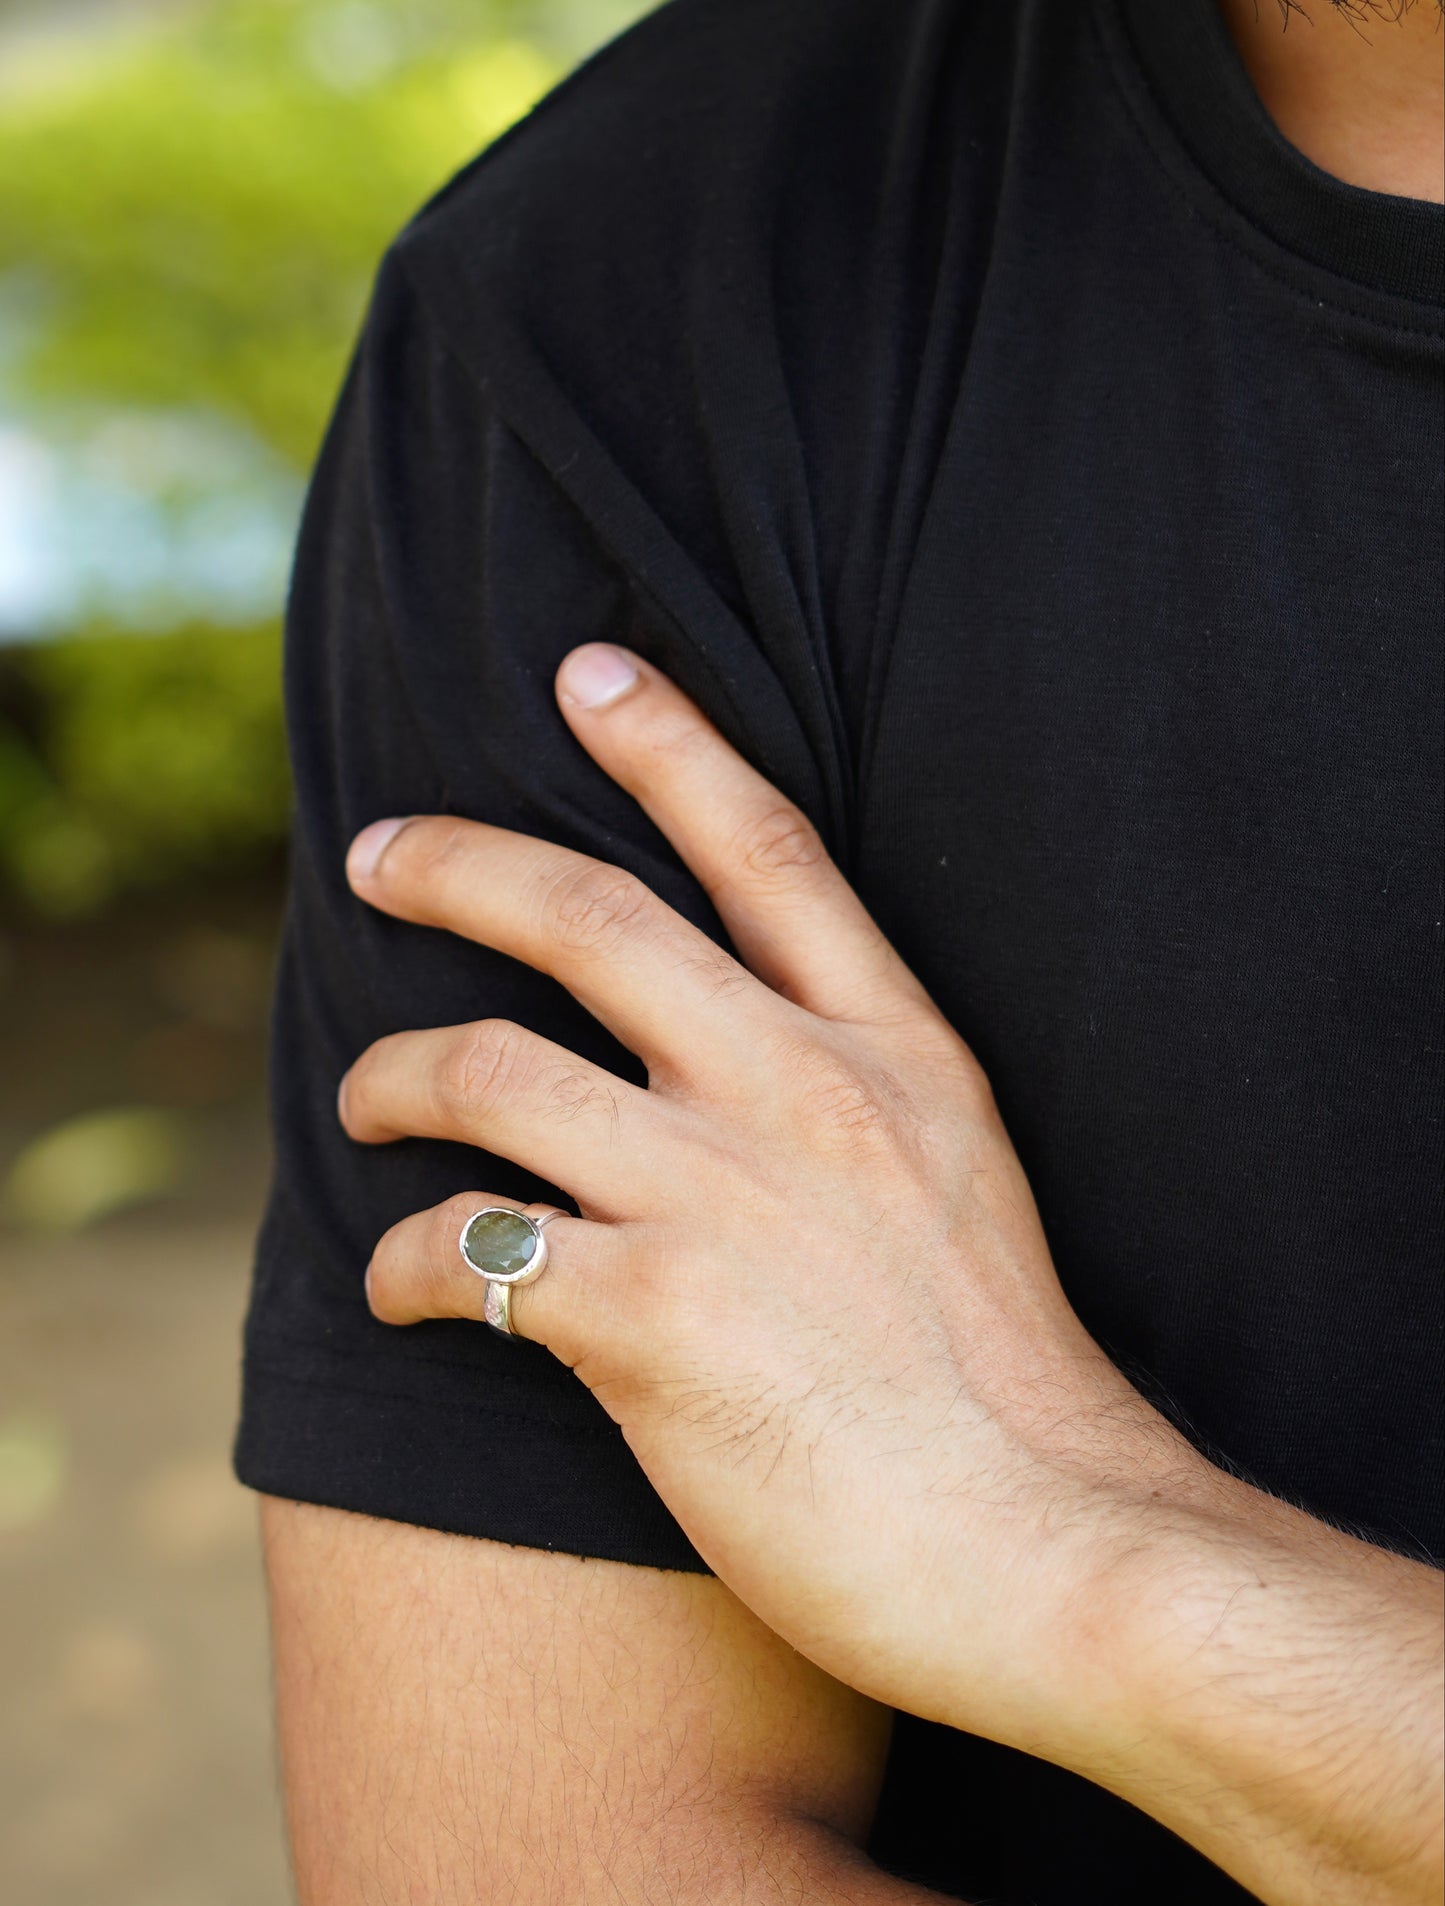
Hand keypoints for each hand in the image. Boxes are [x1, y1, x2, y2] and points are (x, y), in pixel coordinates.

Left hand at [337, 643, 1444, 1904]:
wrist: (1049, 1543)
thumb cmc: (1007, 1383)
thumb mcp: (961, 1180)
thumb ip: (856, 1102)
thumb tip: (730, 1068)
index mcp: (891, 1049)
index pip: (766, 847)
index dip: (669, 743)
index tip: (588, 672)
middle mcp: (798, 1091)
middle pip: (589, 917)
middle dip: (459, 864)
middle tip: (375, 853)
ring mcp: (721, 1195)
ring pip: (490, 1067)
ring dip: (391, 1075)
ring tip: (362, 1103)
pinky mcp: (652, 1320)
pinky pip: (469, 1250)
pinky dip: (404, 1264)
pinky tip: (397, 1289)